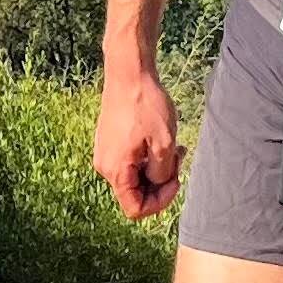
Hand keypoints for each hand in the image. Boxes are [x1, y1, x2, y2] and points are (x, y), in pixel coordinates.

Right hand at [94, 64, 184, 221]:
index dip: (160, 202)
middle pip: (136, 193)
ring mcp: (106, 153)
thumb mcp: (164, 144)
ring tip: (174, 146)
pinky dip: (148, 156)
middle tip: (178, 159)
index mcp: (115, 171)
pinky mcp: (110, 142)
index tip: (175, 180)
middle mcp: (105, 166)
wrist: (128, 73)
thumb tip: (158, 182)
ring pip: (135, 176)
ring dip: (157, 167)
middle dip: (161, 182)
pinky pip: (131, 161)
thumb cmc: (145, 105)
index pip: (135, 209)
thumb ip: (162, 173)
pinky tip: (161, 138)